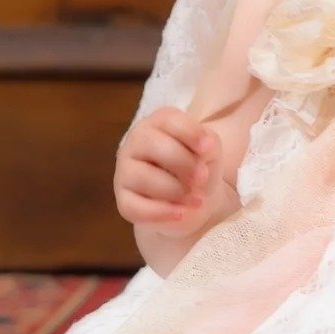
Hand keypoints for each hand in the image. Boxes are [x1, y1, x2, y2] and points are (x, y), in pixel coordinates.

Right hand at [114, 107, 221, 234]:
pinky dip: (162, 212)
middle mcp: (136, 142)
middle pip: (152, 144)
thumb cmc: (200, 165)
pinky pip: (136, 207)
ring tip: (196, 198)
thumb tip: (202, 152)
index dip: (190, 133)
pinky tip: (181, 213)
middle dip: (183, 163)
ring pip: (143, 177)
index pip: (168, 120)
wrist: (195, 199)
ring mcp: (125, 171)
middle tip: (203, 177)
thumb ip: (208, 144)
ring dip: (175, 189)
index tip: (208, 148)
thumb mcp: (210, 149)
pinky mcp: (124, 200)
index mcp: (158, 123)